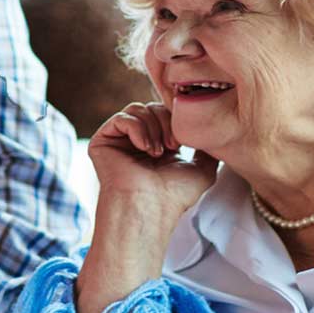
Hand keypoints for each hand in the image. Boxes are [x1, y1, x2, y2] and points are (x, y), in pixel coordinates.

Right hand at [88, 102, 219, 220]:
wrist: (151, 206)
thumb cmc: (174, 194)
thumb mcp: (203, 168)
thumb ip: (206, 148)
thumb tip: (210, 132)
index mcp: (157, 144)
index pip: (166, 113)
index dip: (177, 117)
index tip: (184, 140)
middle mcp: (137, 141)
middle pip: (153, 107)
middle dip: (166, 122)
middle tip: (173, 147)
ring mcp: (119, 141)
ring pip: (137, 109)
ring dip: (153, 127)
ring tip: (157, 152)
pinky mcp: (103, 141)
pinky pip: (121, 118)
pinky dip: (137, 129)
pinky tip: (144, 148)